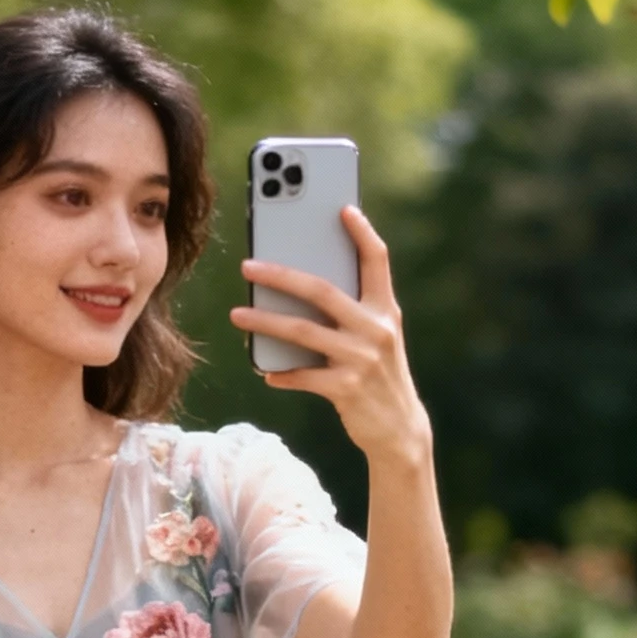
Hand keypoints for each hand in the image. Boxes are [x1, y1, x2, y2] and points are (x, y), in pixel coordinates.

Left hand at [229, 207, 430, 469]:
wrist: (399, 429)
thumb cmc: (378, 376)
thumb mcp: (377, 339)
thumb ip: (352, 313)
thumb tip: (301, 290)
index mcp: (384, 310)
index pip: (377, 261)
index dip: (362, 233)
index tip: (343, 208)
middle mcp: (375, 330)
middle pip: (322, 291)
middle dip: (281, 275)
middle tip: (248, 265)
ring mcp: (361, 359)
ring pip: (302, 332)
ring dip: (265, 322)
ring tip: (237, 314)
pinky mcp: (346, 390)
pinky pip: (303, 376)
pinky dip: (282, 373)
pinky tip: (265, 371)